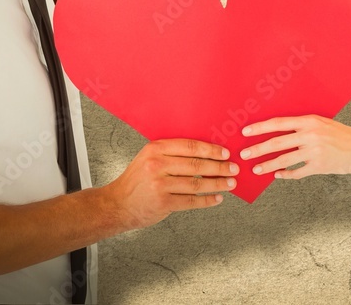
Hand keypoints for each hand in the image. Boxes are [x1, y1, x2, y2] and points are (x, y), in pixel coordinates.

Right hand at [104, 138, 238, 230]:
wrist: (117, 204)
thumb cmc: (137, 179)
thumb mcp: (149, 158)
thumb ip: (171, 153)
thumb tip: (205, 152)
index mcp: (156, 149)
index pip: (190, 146)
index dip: (211, 150)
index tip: (225, 153)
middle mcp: (157, 165)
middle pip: (196, 165)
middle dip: (219, 167)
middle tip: (233, 169)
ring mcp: (160, 185)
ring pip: (196, 184)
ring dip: (217, 184)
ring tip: (230, 183)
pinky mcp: (163, 203)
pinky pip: (191, 201)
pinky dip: (207, 200)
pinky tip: (217, 198)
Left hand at [239, 115, 350, 178]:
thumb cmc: (343, 135)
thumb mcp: (323, 123)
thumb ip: (304, 126)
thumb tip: (280, 130)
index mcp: (309, 121)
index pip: (279, 123)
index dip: (260, 128)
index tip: (246, 132)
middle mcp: (310, 135)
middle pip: (277, 142)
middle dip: (257, 149)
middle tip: (244, 154)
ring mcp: (314, 152)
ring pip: (284, 159)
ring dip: (267, 165)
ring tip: (256, 168)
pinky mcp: (319, 166)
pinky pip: (297, 172)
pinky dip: (286, 175)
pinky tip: (278, 175)